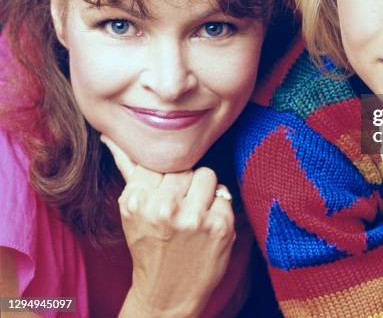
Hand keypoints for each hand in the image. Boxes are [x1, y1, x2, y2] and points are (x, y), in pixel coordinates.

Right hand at [101, 136, 234, 317]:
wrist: (167, 294)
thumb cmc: (148, 245)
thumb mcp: (131, 209)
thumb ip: (127, 168)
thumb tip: (111, 135)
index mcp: (137, 200)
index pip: (158, 161)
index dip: (163, 178)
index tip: (161, 196)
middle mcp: (164, 208)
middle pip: (184, 166)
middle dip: (183, 184)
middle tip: (177, 207)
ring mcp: (194, 218)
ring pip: (207, 174)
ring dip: (203, 191)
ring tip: (192, 213)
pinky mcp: (220, 226)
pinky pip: (224, 194)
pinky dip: (218, 208)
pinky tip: (206, 226)